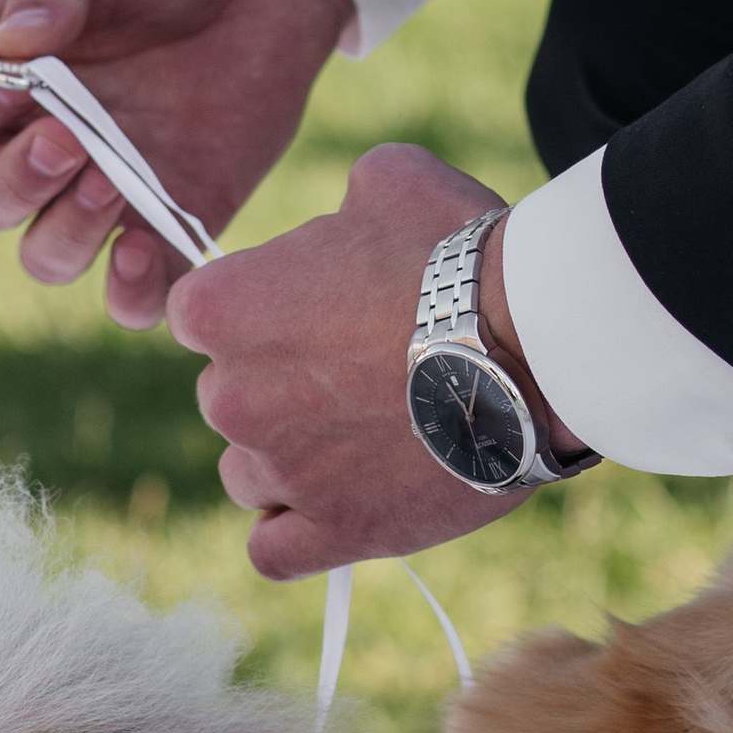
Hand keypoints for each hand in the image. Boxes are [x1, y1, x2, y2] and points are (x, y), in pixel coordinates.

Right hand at [0, 0, 354, 324]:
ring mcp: (104, 182)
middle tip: (72, 142)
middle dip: (16, 183)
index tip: (6, 83)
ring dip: (65, 234)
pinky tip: (145, 254)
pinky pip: (135, 289)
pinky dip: (131, 294)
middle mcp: (39, 134)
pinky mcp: (175, 215)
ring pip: (46, 255)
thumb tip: (19, 45)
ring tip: (114, 180)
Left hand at [178, 143, 570, 578]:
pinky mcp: (335, 532)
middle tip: (358, 365)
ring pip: (246, 474)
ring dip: (286, 456)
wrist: (535, 343)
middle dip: (276, 381)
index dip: (255, 307)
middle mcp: (232, 396)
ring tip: (361, 435)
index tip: (308, 307)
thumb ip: (336, 208)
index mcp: (223, 308)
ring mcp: (281, 472)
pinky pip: (274, 551)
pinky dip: (295, 532)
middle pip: (225, 394)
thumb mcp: (387, 180)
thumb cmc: (459, 252)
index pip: (198, 314)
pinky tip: (336, 505)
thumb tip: (343, 225)